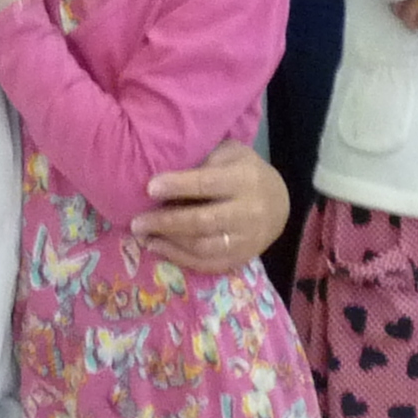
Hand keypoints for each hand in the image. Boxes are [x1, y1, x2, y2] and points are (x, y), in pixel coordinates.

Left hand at [132, 139, 286, 275]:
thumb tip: (164, 172)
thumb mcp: (230, 153)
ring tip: (143, 235)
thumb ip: (204, 160)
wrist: (280, 203)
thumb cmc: (245, 171)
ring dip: (168, 243)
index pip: (207, 184)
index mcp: (244, 180)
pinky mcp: (241, 259)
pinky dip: (180, 259)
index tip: (149, 188)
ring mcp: (246, 240)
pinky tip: (159, 248)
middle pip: (202, 221)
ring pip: (202, 247)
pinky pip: (208, 264)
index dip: (177, 186)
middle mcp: (248, 212)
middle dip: (166, 221)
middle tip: (137, 221)